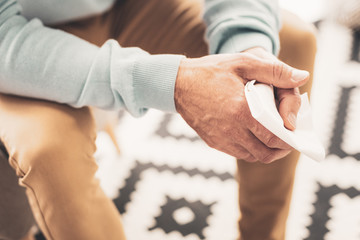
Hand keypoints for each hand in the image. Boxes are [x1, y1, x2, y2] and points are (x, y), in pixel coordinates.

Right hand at [175, 53, 308, 162]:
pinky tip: (252, 136)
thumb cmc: (212, 71)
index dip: (289, 140)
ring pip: (252, 156)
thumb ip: (275, 71)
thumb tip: (303, 77)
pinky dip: (250, 150)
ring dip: (266, 151)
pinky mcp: (212, 142)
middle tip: (287, 140)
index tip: (294, 134)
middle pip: (266, 153)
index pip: (275, 137)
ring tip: (271, 138)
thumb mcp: (243, 63)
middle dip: (281, 149)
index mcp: (243, 111)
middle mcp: (232, 130)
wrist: (178, 84)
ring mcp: (221, 138)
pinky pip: (237, 153)